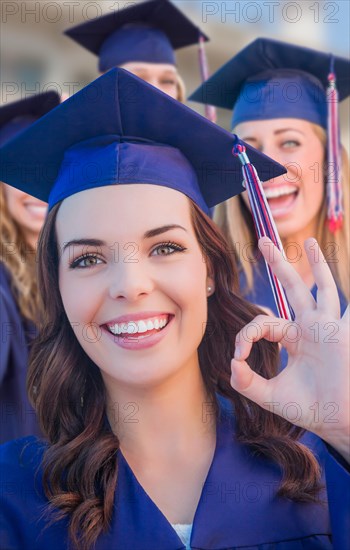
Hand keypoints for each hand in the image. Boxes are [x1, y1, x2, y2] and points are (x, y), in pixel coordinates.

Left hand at [230, 237, 349, 461]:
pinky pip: (342, 304)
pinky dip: (340, 282)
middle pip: (291, 289)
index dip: (245, 335)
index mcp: (293, 338)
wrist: (336, 422)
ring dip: (313, 264)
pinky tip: (335, 262)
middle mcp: (310, 327)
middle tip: (263, 242)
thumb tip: (231, 364)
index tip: (239, 357)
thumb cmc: (309, 409)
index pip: (263, 323)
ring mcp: (326, 327)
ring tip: (309, 241)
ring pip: (319, 288)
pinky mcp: (338, 332)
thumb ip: (246, 382)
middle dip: (277, 265)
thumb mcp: (270, 395)